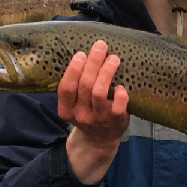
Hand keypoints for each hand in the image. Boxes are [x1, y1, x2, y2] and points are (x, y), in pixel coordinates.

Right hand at [57, 40, 128, 183]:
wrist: (100, 140)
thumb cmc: (88, 112)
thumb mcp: (75, 104)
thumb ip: (76, 86)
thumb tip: (86, 54)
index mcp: (66, 110)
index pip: (66, 88)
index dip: (73, 70)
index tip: (81, 54)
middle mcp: (80, 115)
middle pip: (85, 85)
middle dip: (93, 63)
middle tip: (101, 46)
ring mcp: (97, 119)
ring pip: (99, 92)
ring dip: (107, 72)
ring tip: (113, 58)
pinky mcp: (114, 121)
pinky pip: (118, 105)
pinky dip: (120, 94)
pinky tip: (121, 86)